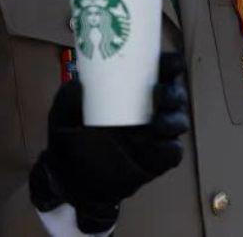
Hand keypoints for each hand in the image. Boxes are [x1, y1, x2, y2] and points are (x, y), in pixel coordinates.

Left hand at [30, 53, 189, 231]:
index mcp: (134, 89)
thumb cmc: (70, 137)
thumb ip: (67, 99)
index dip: (171, 64)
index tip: (168, 63)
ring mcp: (156, 135)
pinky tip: (158, 145)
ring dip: (174, 119)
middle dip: (174, 91)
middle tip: (159, 93)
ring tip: (156, 124)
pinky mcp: (157, 160)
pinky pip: (173, 152)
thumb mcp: (62, 115)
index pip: (161, 71)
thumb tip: (78, 86)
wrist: (72, 179)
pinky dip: (171, 147)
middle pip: (177, 93)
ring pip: (180, 121)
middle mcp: (150, 108)